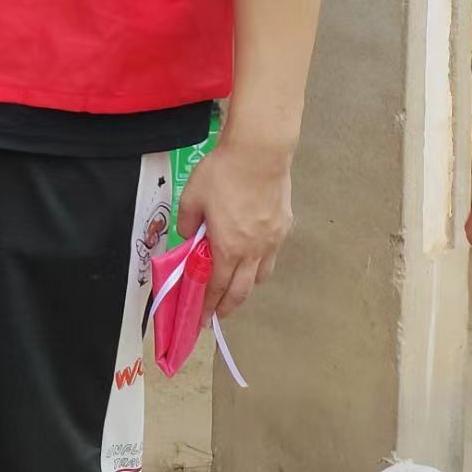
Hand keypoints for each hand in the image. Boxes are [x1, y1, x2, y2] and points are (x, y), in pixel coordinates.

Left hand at [176, 136, 293, 319]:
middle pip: (242, 290)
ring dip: (246, 285)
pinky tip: (252, 255)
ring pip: (261, 274)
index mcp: (228, 248)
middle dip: (229, 305)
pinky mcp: (284, 227)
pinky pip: (271, 255)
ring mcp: (272, 241)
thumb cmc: (222, 175)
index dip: (208, 303)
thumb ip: (187, 222)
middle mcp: (253, 251)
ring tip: (236, 285)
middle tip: (219, 314)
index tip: (203, 317)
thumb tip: (188, 236)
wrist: (259, 155)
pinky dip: (260, 263)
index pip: (217, 286)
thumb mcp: (191, 198)